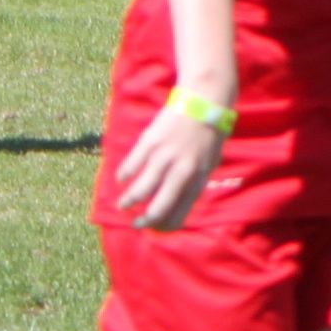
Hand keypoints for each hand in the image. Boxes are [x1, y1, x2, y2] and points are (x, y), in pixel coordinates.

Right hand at [110, 102, 222, 232]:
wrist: (204, 102)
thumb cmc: (207, 135)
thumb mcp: (208, 162)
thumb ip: (193, 181)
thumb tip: (178, 202)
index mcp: (197, 178)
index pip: (180, 212)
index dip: (165, 224)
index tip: (155, 227)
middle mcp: (181, 172)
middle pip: (158, 207)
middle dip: (145, 220)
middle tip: (137, 223)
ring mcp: (164, 158)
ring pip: (140, 190)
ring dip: (128, 201)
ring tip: (123, 205)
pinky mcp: (149, 143)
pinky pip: (131, 167)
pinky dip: (124, 176)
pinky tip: (122, 180)